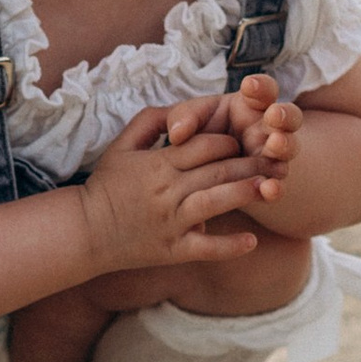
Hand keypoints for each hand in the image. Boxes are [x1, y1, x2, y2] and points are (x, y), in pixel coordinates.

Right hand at [76, 105, 288, 271]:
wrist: (84, 231)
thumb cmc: (106, 185)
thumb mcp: (121, 145)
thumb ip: (149, 121)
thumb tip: (179, 112)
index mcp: (158, 163)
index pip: (204, 145)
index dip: (229, 141)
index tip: (244, 142)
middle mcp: (167, 190)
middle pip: (217, 171)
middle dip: (251, 163)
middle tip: (276, 159)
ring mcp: (171, 221)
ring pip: (215, 202)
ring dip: (245, 194)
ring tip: (270, 189)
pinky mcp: (172, 250)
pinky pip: (205, 248)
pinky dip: (229, 246)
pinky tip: (252, 241)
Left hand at [162, 72, 300, 199]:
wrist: (205, 170)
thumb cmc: (203, 132)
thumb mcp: (192, 119)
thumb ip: (183, 119)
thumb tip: (176, 134)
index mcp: (252, 105)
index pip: (264, 90)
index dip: (261, 86)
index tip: (249, 86)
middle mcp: (268, 127)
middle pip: (288, 115)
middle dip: (284, 114)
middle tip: (274, 115)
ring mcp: (273, 155)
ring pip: (290, 146)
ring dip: (285, 145)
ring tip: (274, 145)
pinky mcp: (269, 181)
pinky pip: (277, 184)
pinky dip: (275, 187)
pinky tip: (269, 189)